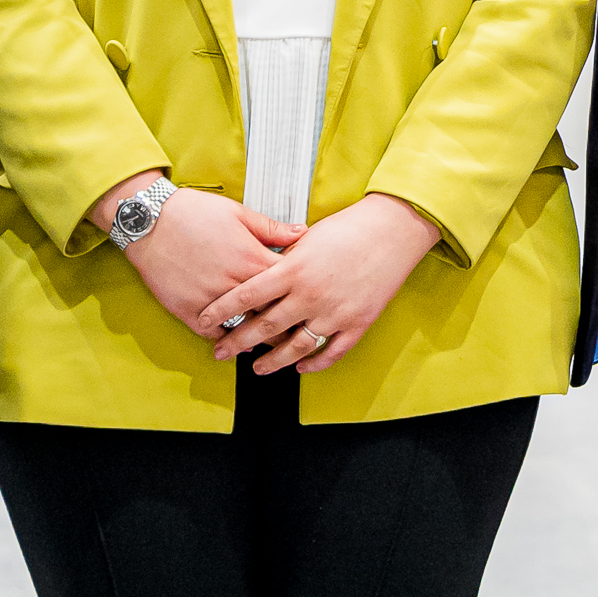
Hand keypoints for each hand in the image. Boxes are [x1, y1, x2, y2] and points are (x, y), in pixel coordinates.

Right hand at [124, 185, 302, 336]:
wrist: (149, 221)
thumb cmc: (194, 212)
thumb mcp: (238, 213)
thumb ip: (272, 229)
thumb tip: (302, 233)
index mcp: (251, 259)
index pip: (289, 286)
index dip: (303, 294)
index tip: (313, 301)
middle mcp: (234, 284)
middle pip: (271, 314)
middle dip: (288, 324)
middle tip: (302, 331)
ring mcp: (210, 301)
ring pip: (244, 329)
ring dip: (260, 338)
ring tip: (276, 345)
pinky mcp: (188, 310)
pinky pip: (213, 334)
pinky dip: (228, 340)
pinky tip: (238, 344)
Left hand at [199, 193, 443, 375]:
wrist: (393, 230)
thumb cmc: (349, 227)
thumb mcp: (307, 239)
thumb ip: (282, 261)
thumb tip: (260, 277)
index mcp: (294, 269)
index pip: (248, 295)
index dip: (222, 310)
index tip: (204, 321)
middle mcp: (311, 294)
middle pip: (266, 326)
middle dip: (238, 342)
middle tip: (220, 353)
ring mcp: (335, 312)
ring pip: (296, 347)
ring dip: (273, 361)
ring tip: (258, 369)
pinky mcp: (358, 322)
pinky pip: (331, 352)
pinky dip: (313, 363)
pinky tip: (300, 367)